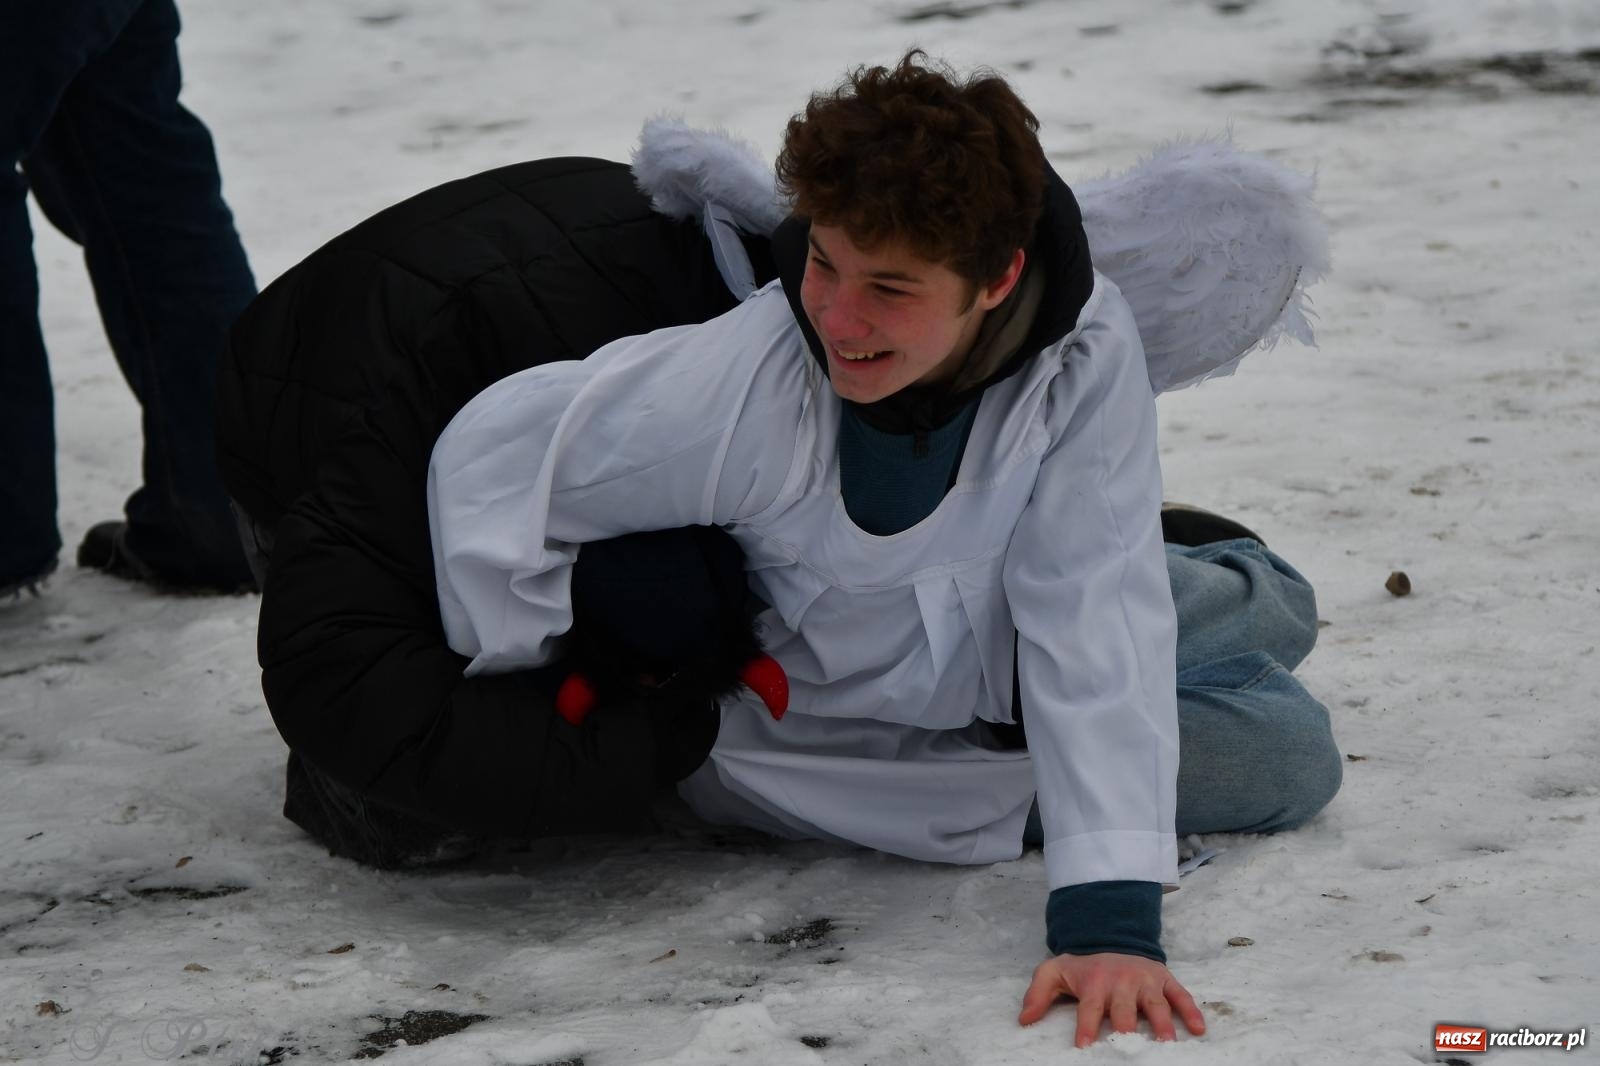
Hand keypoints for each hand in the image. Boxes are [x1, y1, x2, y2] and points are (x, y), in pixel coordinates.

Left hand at [1017, 952, 1205, 1047]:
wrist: (1111, 936)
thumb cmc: (1083, 966)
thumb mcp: (1054, 972)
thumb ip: (1037, 993)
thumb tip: (1024, 1019)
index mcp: (1095, 982)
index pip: (1090, 1008)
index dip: (1086, 1027)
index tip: (1085, 1046)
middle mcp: (1122, 981)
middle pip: (1125, 1010)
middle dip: (1126, 1029)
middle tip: (1129, 1048)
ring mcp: (1146, 980)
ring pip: (1156, 1004)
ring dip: (1163, 1024)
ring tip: (1167, 1044)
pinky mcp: (1165, 979)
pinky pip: (1181, 995)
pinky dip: (1191, 1011)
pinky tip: (1199, 1029)